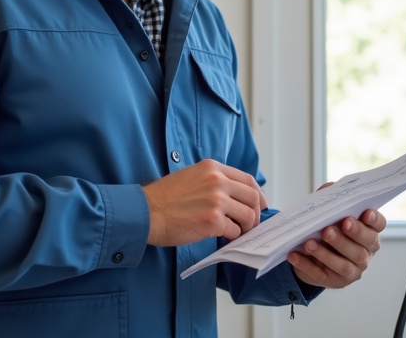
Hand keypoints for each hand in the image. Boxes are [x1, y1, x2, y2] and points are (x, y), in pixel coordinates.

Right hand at [142, 159, 267, 246]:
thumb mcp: (191, 176)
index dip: (258, 194)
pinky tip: (223, 237)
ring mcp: (216, 201)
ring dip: (245, 227)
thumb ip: (213, 180)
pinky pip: (234, 231)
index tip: (260, 205)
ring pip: (247, 215)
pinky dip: (232, 236)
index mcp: (213, 168)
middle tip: (251, 223)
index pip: (247, 179)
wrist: (145, 212)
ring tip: (237, 232)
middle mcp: (217, 181)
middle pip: (252, 197)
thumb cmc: (165, 198)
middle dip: (255, 213)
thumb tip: (235, 195)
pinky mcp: (212, 221)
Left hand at [287, 207, 386, 288]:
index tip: (365, 212)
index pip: (378, 226)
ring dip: (325, 254)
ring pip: (343, 265)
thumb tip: (330, 188)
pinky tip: (295, 255)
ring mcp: (352, 270)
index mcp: (369, 232)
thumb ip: (332, 198)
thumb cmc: (326, 227)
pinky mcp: (335, 282)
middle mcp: (365, 253)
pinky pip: (322, 275)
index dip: (374, 220)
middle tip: (331, 229)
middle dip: (348, 237)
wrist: (313, 254)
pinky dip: (307, 266)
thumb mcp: (329, 211)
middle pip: (362, 248)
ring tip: (309, 243)